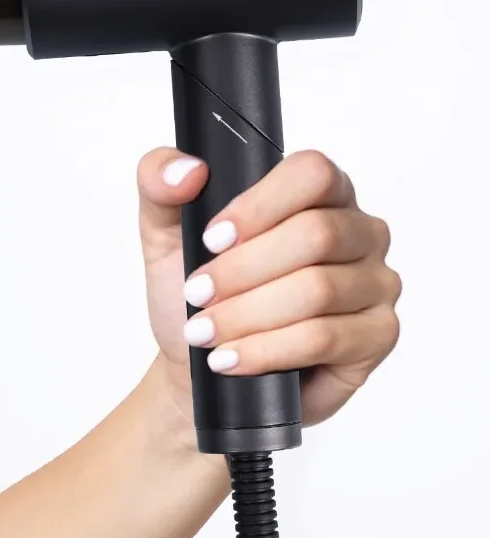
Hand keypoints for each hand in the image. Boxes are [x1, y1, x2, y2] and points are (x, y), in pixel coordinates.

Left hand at [137, 147, 400, 436]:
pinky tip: (232, 359)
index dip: (259, 206)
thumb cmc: (195, 299)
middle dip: (242, 270)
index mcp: (319, 194)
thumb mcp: (164, 236)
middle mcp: (358, 231)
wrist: (196, 368)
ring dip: (247, 315)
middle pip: (316, 234)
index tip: (211, 239)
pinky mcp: (376, 335)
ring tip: (204, 333)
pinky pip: (325, 337)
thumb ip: (160, 185)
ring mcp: (375, 283)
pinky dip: (267, 350)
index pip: (311, 173)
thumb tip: (187, 169)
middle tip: (196, 295)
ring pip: (318, 290)